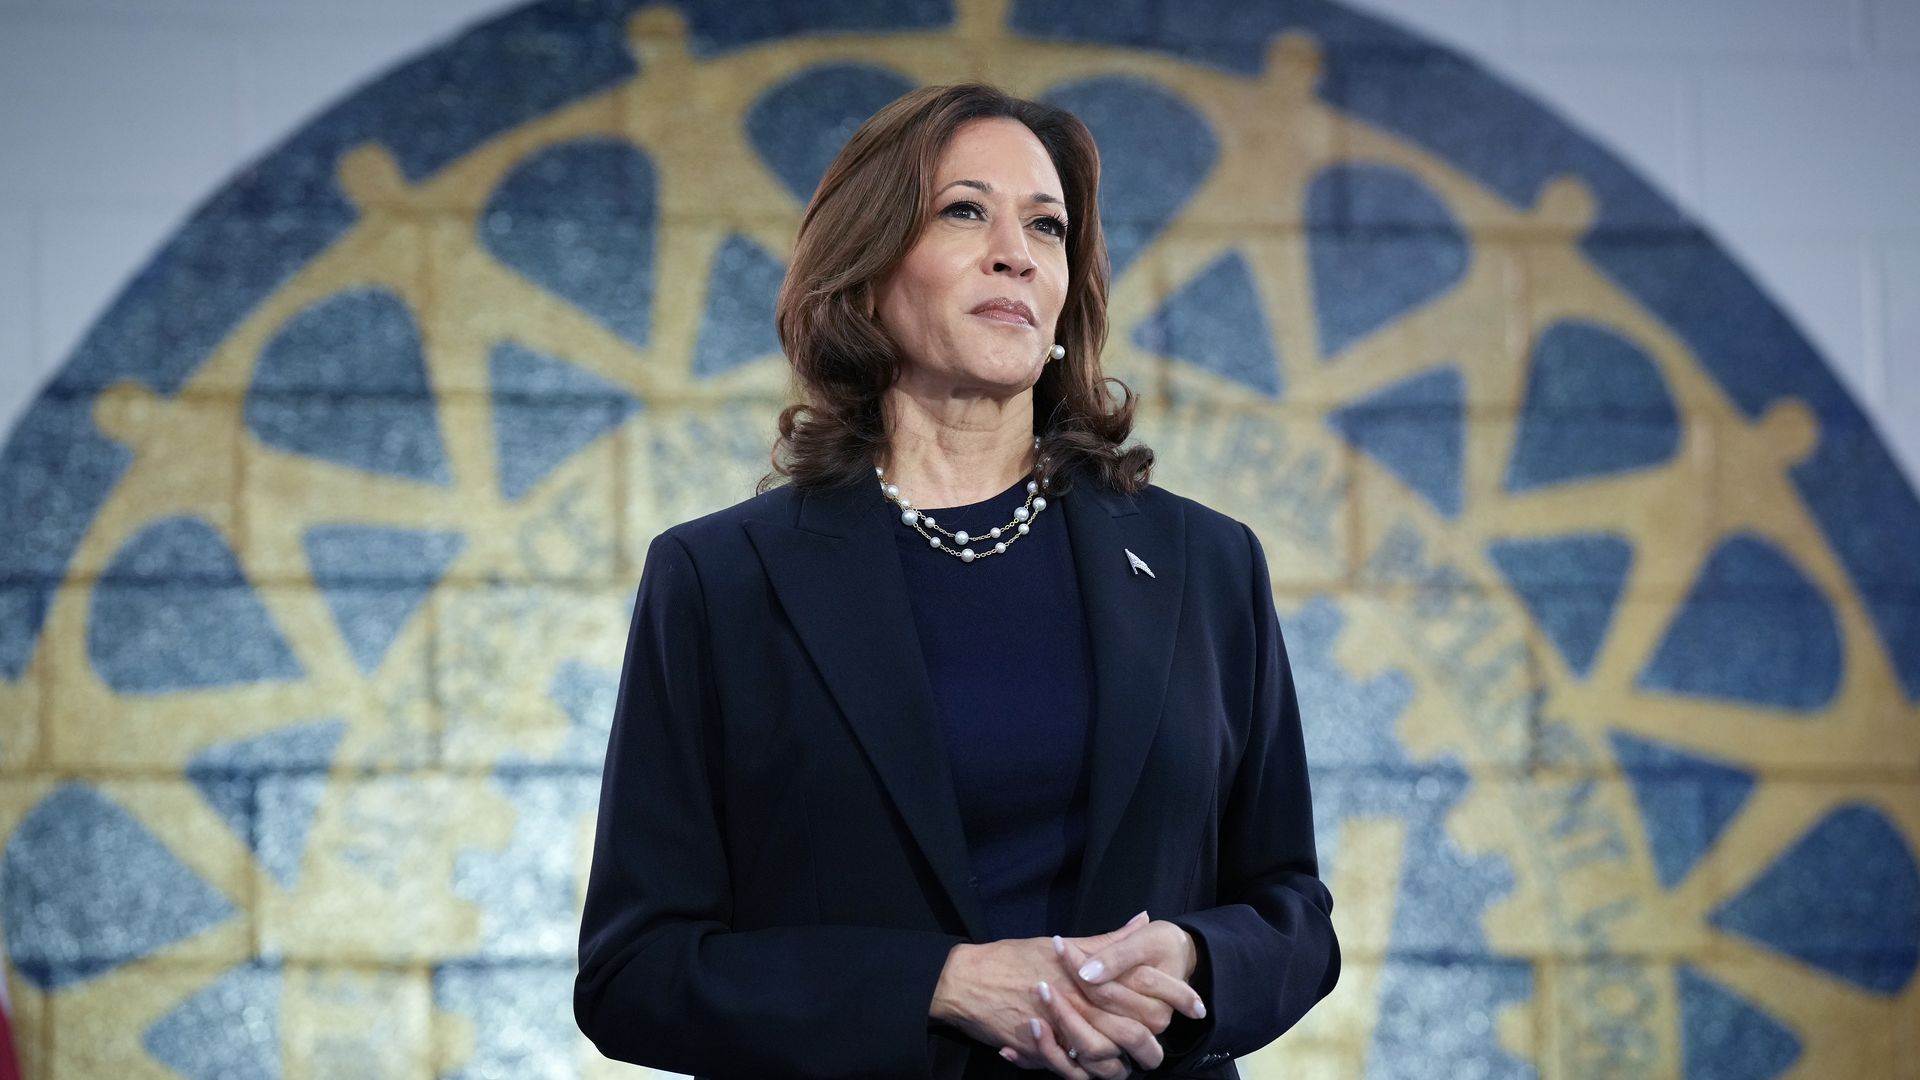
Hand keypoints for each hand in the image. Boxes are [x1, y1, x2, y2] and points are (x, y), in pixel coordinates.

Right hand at [932, 915, 1190, 1077]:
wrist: (968, 980)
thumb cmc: (1015, 957)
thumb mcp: (1066, 944)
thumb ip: (1108, 940)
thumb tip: (1142, 920)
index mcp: (1092, 974)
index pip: (1147, 988)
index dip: (1177, 998)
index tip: (1197, 1006)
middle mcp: (1082, 1002)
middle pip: (1135, 1031)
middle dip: (1154, 1044)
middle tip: (1162, 1048)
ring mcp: (1063, 1029)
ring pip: (1108, 1059)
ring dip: (1123, 1065)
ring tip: (1133, 1064)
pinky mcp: (1044, 1050)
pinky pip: (1076, 1072)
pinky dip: (1089, 1074)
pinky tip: (1099, 1070)